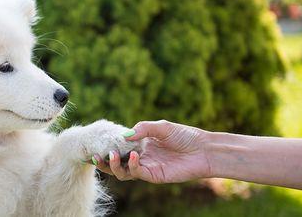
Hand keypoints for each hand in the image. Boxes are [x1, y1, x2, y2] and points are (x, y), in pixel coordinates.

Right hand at [94, 120, 211, 182]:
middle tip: (97, 156)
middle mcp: (141, 157)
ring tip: (112, 155)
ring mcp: (146, 168)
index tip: (97, 143)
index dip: (107, 147)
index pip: (118, 147)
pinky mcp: (154, 176)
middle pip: (116, 163)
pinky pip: (137, 174)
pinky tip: (135, 156)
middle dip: (104, 161)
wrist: (204, 150)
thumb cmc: (185, 136)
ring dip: (114, 166)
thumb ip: (142, 128)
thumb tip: (123, 136)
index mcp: (140, 144)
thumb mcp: (161, 126)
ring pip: (123, 172)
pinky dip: (132, 166)